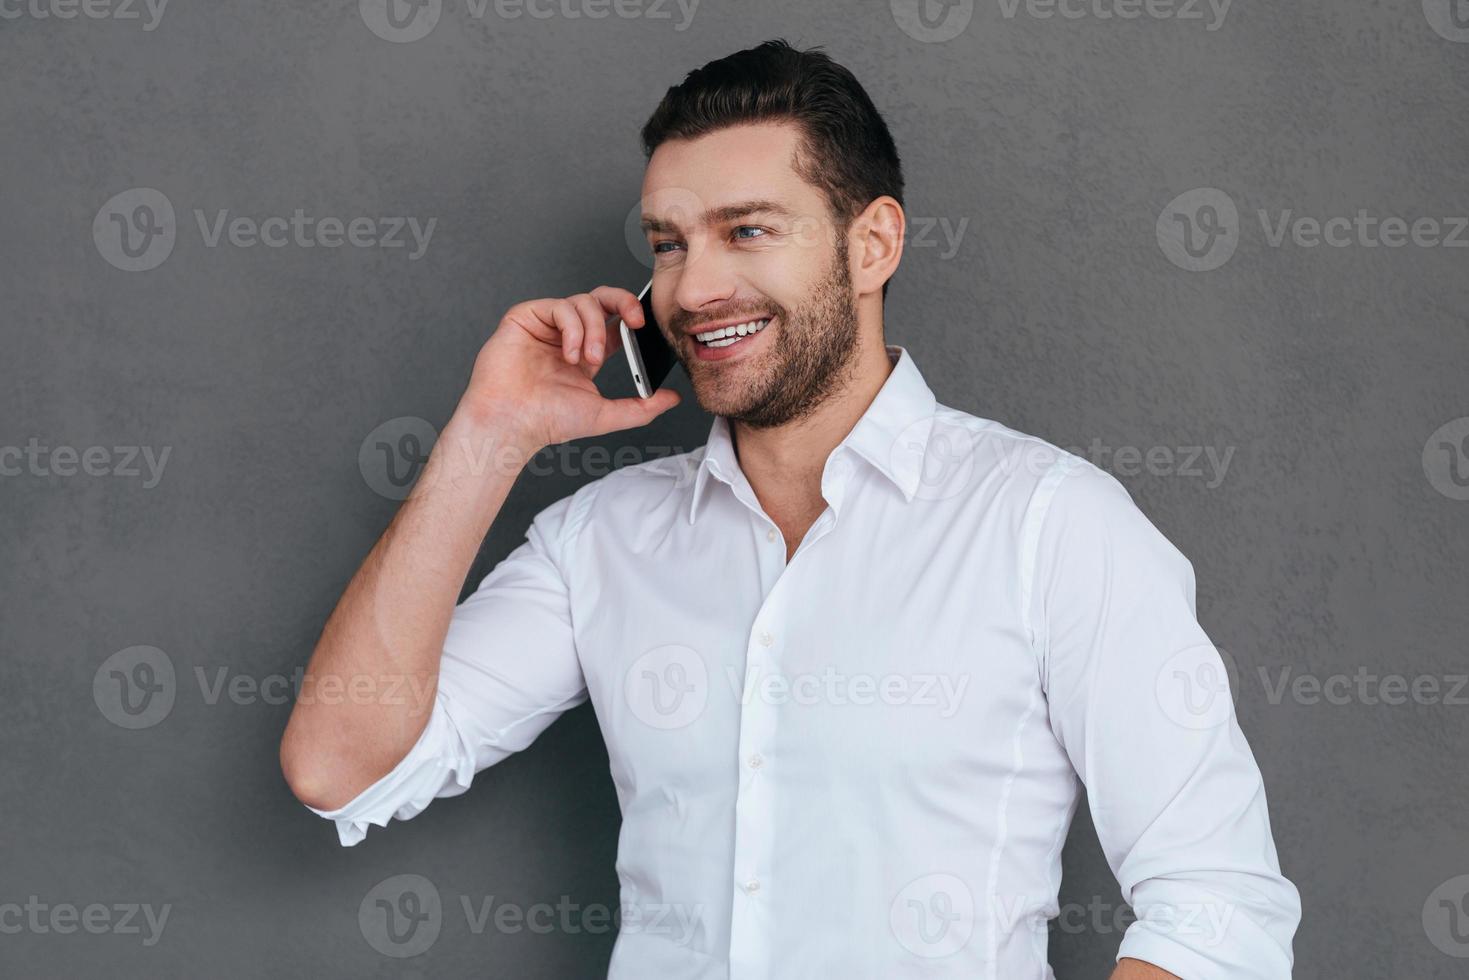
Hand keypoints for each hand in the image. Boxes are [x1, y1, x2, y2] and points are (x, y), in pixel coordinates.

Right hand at [456, 286, 681, 451]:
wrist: (512, 423)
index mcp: (585, 353)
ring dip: (593, 329)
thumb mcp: (606, 415)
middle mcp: (566, 335)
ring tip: (587, 358)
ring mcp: (546, 325)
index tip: (644, 328)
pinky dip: (572, 328)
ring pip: (583, 302)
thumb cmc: (547, 421)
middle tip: (635, 320)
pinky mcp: (526, 317)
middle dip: (623, 302)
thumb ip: (641, 408)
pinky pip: (559, 306)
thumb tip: (672, 399)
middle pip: (601, 299)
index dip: (631, 318)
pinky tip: (569, 353)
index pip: (614, 322)